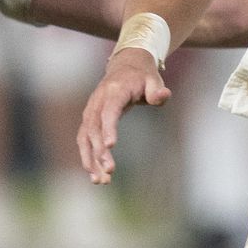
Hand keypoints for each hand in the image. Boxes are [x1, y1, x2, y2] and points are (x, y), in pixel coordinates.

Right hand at [77, 48, 171, 183]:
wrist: (125, 66)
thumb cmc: (142, 76)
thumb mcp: (154, 79)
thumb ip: (157, 90)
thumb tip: (163, 96)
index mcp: (114, 92)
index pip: (109, 112)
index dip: (108, 128)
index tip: (110, 146)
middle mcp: (97, 102)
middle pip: (94, 129)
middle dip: (99, 152)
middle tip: (109, 171)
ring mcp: (90, 112)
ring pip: (85, 138)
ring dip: (90, 160)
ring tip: (101, 181)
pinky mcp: (89, 120)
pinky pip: (84, 141)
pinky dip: (87, 157)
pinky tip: (95, 175)